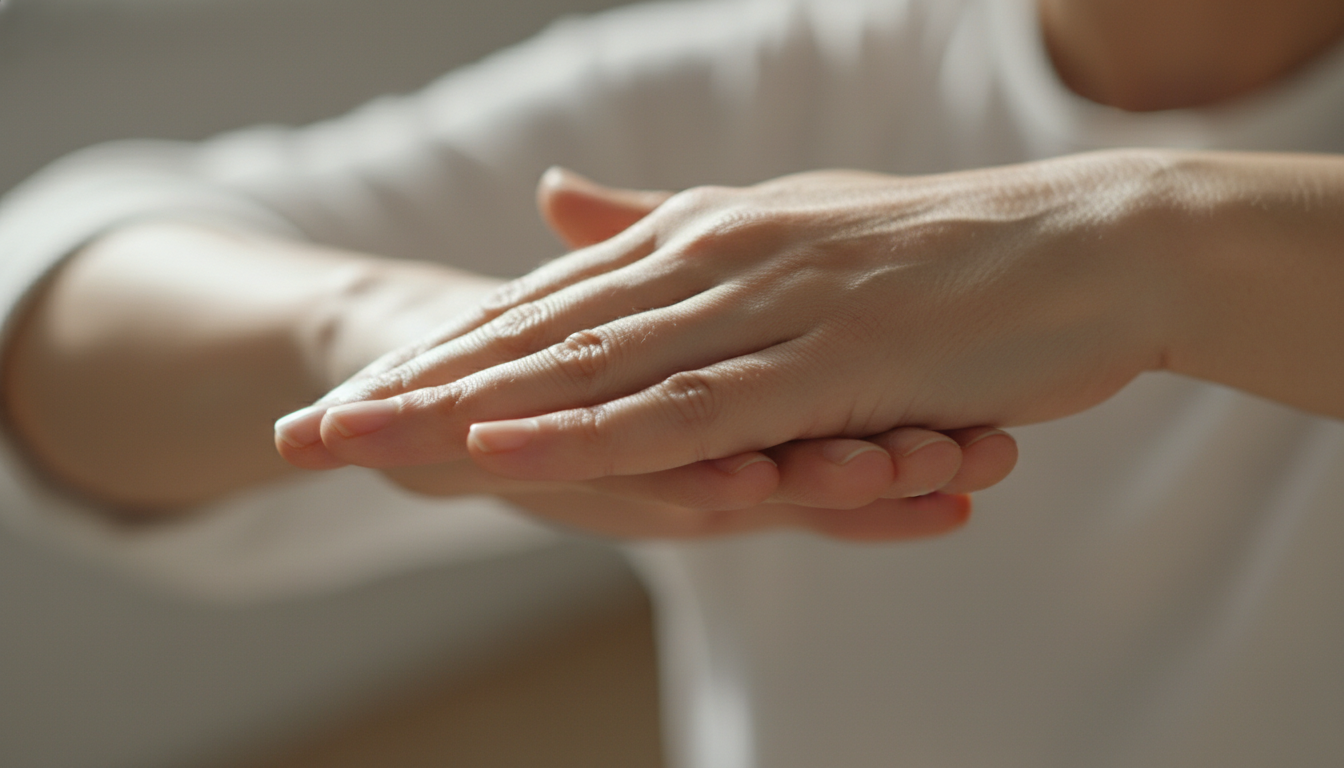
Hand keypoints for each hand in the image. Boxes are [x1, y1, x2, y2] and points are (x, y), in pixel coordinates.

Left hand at [277, 170, 1019, 536]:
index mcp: (703, 239)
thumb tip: (562, 207)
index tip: (359, 391)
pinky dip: (586, 429)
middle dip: (419, 388)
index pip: (549, 306)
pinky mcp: (823, 360)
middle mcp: (716, 263)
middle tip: (311, 430)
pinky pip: (685, 406)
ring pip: (588, 371)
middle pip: (539, 338)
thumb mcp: (786, 232)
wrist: (1093, 244)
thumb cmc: (943, 253)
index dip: (449, 352)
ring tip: (361, 443)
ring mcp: (764, 309)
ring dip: (468, 411)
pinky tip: (502, 448)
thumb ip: (668, 231)